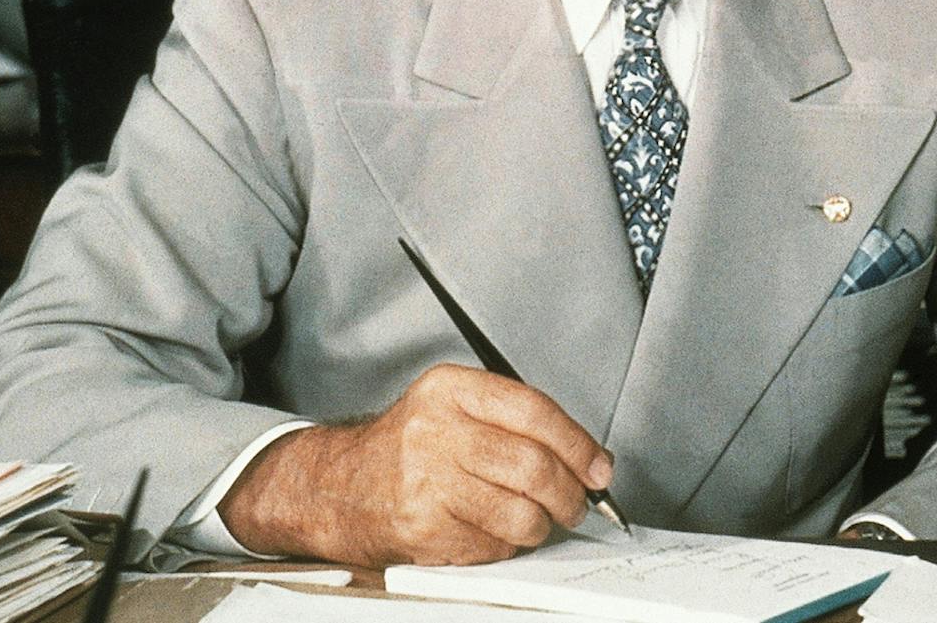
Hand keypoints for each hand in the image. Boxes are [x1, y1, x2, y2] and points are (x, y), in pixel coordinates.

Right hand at [217, 364, 613, 566]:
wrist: (338, 486)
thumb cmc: (406, 448)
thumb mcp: (452, 409)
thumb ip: (515, 422)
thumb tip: (589, 459)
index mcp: (450, 389)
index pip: (534, 411)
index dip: (578, 444)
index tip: (599, 467)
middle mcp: (436, 430)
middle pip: (534, 466)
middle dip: (570, 494)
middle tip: (577, 504)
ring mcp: (426, 481)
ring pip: (520, 513)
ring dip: (542, 526)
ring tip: (537, 522)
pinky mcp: (422, 527)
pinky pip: (492, 546)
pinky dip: (505, 545)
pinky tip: (492, 532)